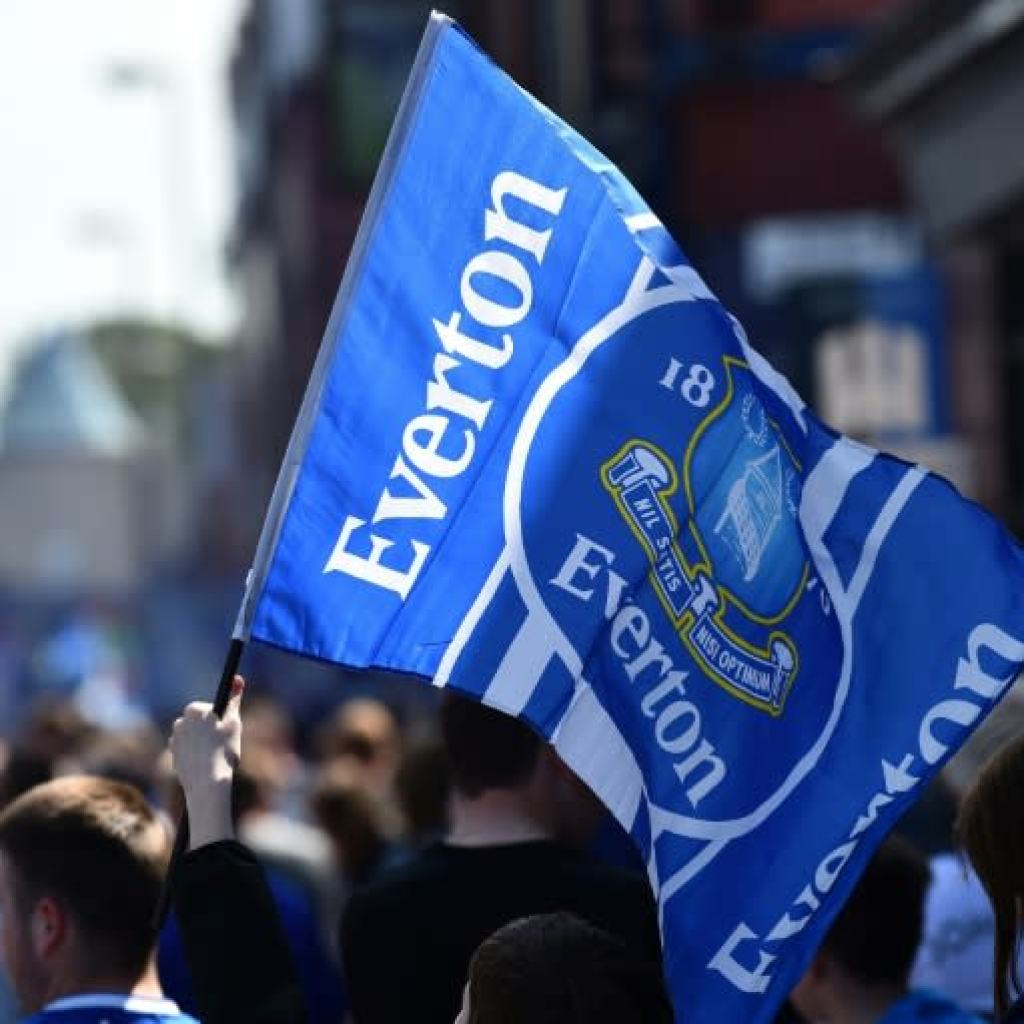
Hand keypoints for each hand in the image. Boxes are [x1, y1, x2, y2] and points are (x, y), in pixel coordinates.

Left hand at [170, 675, 243, 849]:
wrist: (207, 783)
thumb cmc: (223, 751)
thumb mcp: (234, 722)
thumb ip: (234, 699)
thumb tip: (237, 678)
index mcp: (193, 710)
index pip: (210, 708)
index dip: (221, 718)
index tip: (226, 730)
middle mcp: (180, 722)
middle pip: (200, 721)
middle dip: (211, 729)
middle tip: (224, 743)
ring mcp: (175, 740)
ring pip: (194, 735)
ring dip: (203, 741)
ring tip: (215, 755)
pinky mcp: (173, 756)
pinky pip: (188, 749)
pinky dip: (196, 754)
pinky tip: (206, 763)